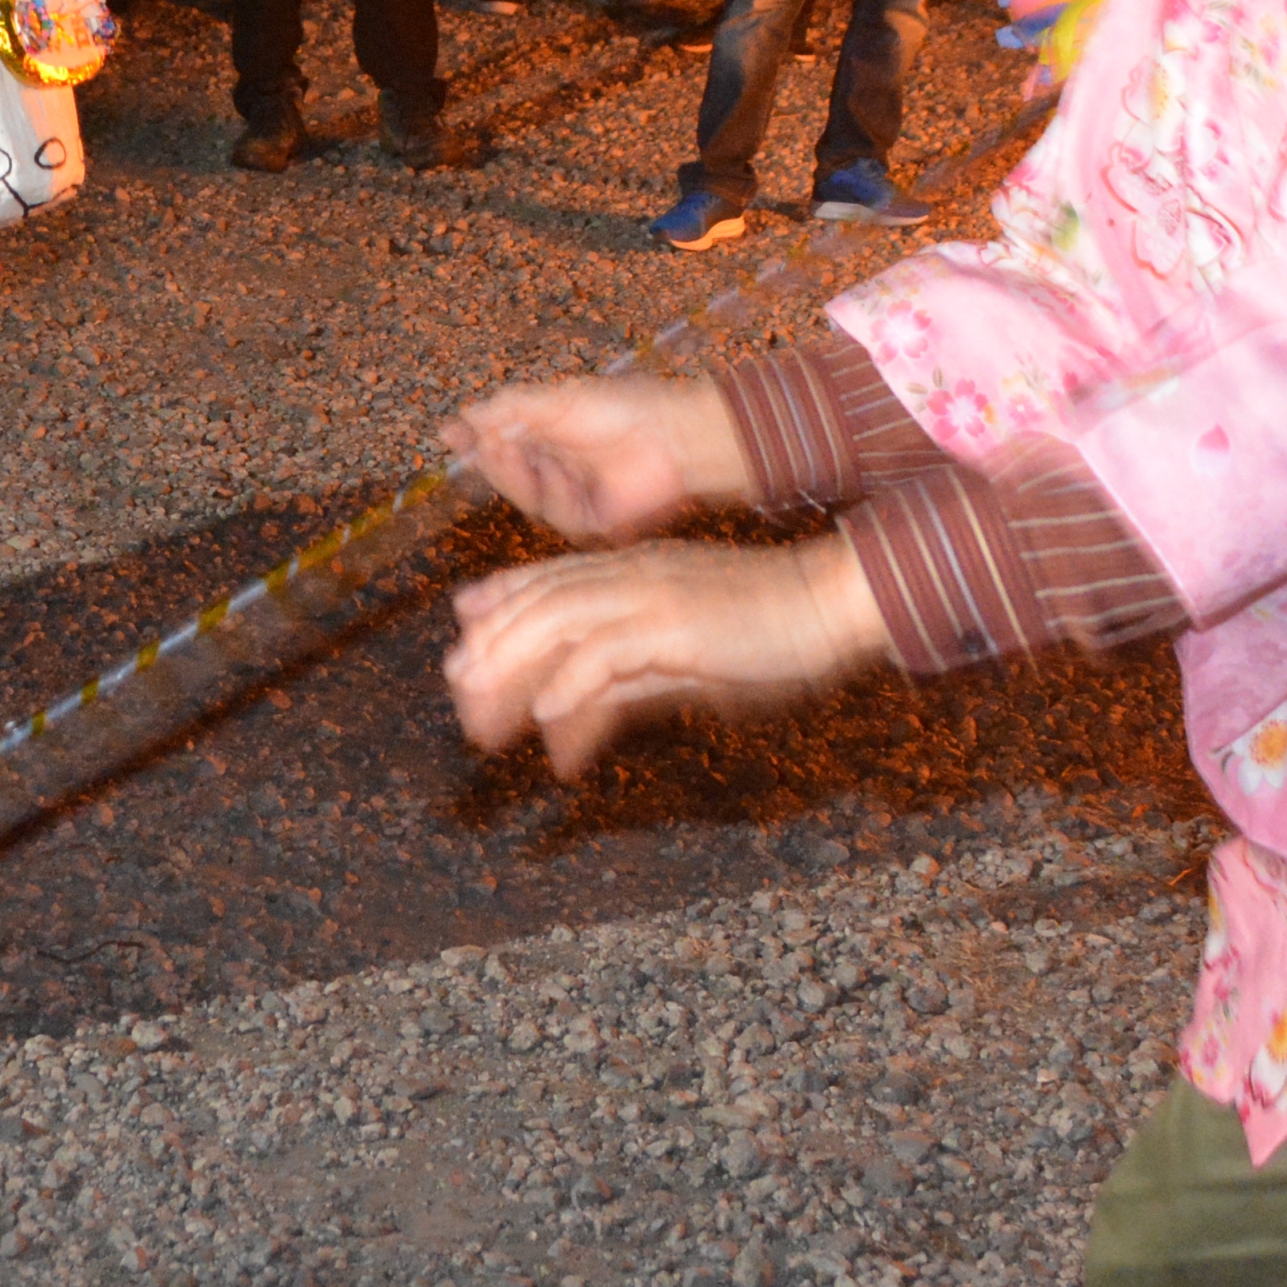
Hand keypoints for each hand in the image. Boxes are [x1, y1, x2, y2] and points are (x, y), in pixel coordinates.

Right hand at [442, 376, 748, 541]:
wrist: (672, 437)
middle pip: (506, 475)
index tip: (449, 435)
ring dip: (519, 475)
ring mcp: (574, 496)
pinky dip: (554, 493)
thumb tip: (462, 417)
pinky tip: (564, 474)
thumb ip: (508, 410)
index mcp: (551, 436)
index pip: (500, 443)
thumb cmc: (622, 409)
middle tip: (487, 443)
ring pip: (526, 498)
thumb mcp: (557, 401)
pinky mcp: (591, 521)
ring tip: (523, 450)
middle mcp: (558, 468)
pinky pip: (555, 515)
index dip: (474, 442)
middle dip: (494, 460)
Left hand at [444, 537, 888, 778]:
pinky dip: (571, 682)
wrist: (829, 602)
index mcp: (634, 570)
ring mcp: (652, 594)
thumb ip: (626, 677)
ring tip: (482, 710)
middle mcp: (632, 574)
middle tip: (457, 688)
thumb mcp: (681, 656)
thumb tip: (572, 711)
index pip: (548, 582)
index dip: (500, 607)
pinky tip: (546, 716)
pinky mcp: (676, 624)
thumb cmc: (765, 630)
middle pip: (540, 603)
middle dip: (490, 646)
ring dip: (512, 667)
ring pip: (558, 621)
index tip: (463, 639)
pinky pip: (608, 652)